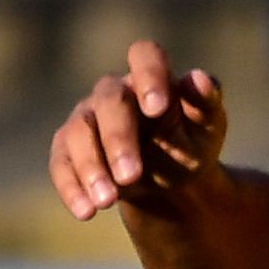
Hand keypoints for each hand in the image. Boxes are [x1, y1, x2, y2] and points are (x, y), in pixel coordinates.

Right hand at [49, 41, 228, 218]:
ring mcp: (87, 118)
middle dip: (119, 140)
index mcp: (152, 78)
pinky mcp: (68, 149)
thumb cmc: (191, 145)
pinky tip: (87, 212)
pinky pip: (61, 164)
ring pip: (78, 134)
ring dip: (92, 168)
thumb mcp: (207, 130)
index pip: (145, 56)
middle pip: (110, 103)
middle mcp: (114, 92)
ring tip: (109, 201)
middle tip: (134, 176)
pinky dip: (72, 188)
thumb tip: (201, 78)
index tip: (158, 108)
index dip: (149, 75)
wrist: (171, 184)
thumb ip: (205, 104)